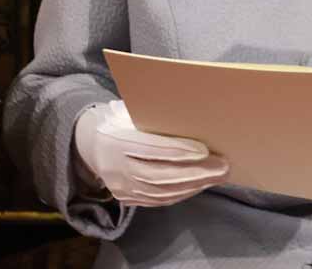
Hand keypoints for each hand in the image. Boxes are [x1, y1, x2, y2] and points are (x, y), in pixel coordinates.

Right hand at [72, 100, 229, 207]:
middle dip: (195, 172)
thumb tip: (192, 116)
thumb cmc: (120, 120)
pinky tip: (199, 184)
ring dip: (193, 184)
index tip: (205, 150)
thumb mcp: (129, 111)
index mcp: (115, 139)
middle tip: (222, 166)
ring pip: (161, 191)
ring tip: (217, 175)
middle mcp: (116, 167)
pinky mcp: (126, 198)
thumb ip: (153, 116)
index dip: (178, 150)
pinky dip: (182, 193)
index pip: (150, 148)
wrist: (89, 143)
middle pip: (159, 174)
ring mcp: (120, 186)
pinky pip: (158, 199)